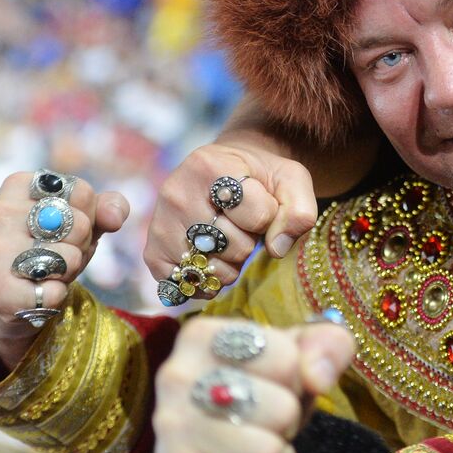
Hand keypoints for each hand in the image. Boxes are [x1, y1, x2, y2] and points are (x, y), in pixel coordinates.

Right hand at [0, 172, 129, 368]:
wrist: (7, 299)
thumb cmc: (47, 249)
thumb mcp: (81, 221)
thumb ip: (107, 207)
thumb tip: (115, 218)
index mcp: (19, 185)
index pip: (82, 191)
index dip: (87, 214)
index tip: (63, 226)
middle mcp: (2, 211)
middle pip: (79, 224)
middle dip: (79, 244)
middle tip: (54, 253)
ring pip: (69, 258)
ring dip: (68, 271)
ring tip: (43, 271)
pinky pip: (55, 292)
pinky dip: (55, 296)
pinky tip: (34, 292)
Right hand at [144, 134, 319, 297]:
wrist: (225, 172)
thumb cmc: (260, 177)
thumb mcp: (291, 180)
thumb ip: (298, 210)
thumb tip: (277, 248)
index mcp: (209, 166)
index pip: (258, 215)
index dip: (270, 216)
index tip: (261, 202)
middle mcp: (176, 193)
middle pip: (234, 246)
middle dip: (250, 240)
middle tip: (241, 222)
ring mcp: (160, 225)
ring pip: (212, 270)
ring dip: (231, 263)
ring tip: (227, 238)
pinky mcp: (153, 253)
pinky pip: (188, 286)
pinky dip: (209, 281)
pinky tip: (214, 258)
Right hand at [153, 318, 355, 452]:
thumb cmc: (268, 401)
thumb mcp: (305, 363)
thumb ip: (328, 347)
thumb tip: (318, 376)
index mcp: (203, 336)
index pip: (286, 358)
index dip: (296, 378)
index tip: (274, 383)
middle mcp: (177, 376)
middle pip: (280, 407)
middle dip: (285, 420)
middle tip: (264, 421)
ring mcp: (171, 431)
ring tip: (251, 447)